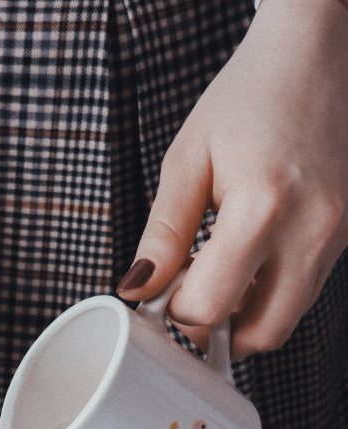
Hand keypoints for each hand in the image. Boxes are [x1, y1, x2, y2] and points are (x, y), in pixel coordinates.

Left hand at [116, 0, 347, 358]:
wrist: (314, 56)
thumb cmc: (248, 98)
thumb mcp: (188, 160)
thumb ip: (163, 235)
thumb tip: (138, 291)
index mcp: (263, 206)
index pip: (211, 306)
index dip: (177, 312)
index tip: (161, 295)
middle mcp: (311, 228)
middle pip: (259, 334)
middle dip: (216, 332)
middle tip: (187, 302)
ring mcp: (335, 236)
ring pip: (286, 321)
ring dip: (244, 318)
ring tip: (216, 276)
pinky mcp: (345, 237)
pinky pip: (304, 293)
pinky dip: (270, 295)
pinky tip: (247, 263)